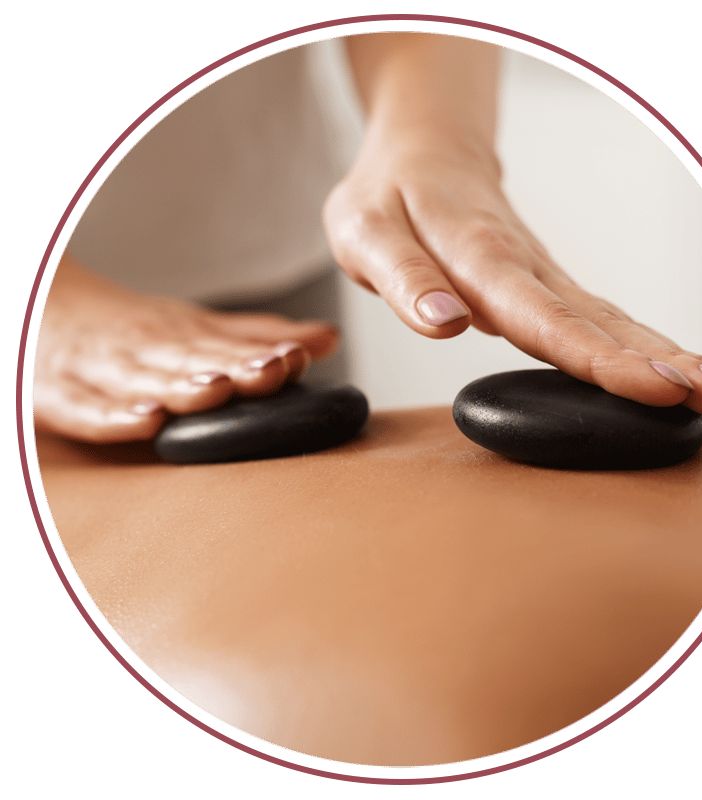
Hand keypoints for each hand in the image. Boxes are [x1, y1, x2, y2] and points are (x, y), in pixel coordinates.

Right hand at [33, 251, 338, 441]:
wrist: (38, 310)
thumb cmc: (133, 332)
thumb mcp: (196, 328)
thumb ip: (258, 338)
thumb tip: (329, 338)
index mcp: (181, 336)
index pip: (226, 347)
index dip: (262, 354)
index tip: (297, 358)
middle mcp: (146, 351)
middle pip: (193, 360)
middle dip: (234, 366)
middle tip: (272, 371)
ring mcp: (103, 371)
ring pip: (145, 380)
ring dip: (182, 386)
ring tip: (216, 391)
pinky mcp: (61, 394)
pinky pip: (86, 409)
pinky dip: (113, 415)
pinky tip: (145, 422)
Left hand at [323, 129, 701, 413]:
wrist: (422, 153)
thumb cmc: (387, 198)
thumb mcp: (365, 232)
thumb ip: (404, 277)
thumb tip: (447, 323)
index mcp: (475, 255)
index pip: (541, 315)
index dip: (595, 356)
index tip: (654, 387)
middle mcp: (521, 266)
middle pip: (593, 318)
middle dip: (657, 359)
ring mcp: (540, 275)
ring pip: (606, 316)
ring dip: (665, 351)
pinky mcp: (545, 284)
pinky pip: (597, 316)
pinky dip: (642, 342)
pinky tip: (681, 369)